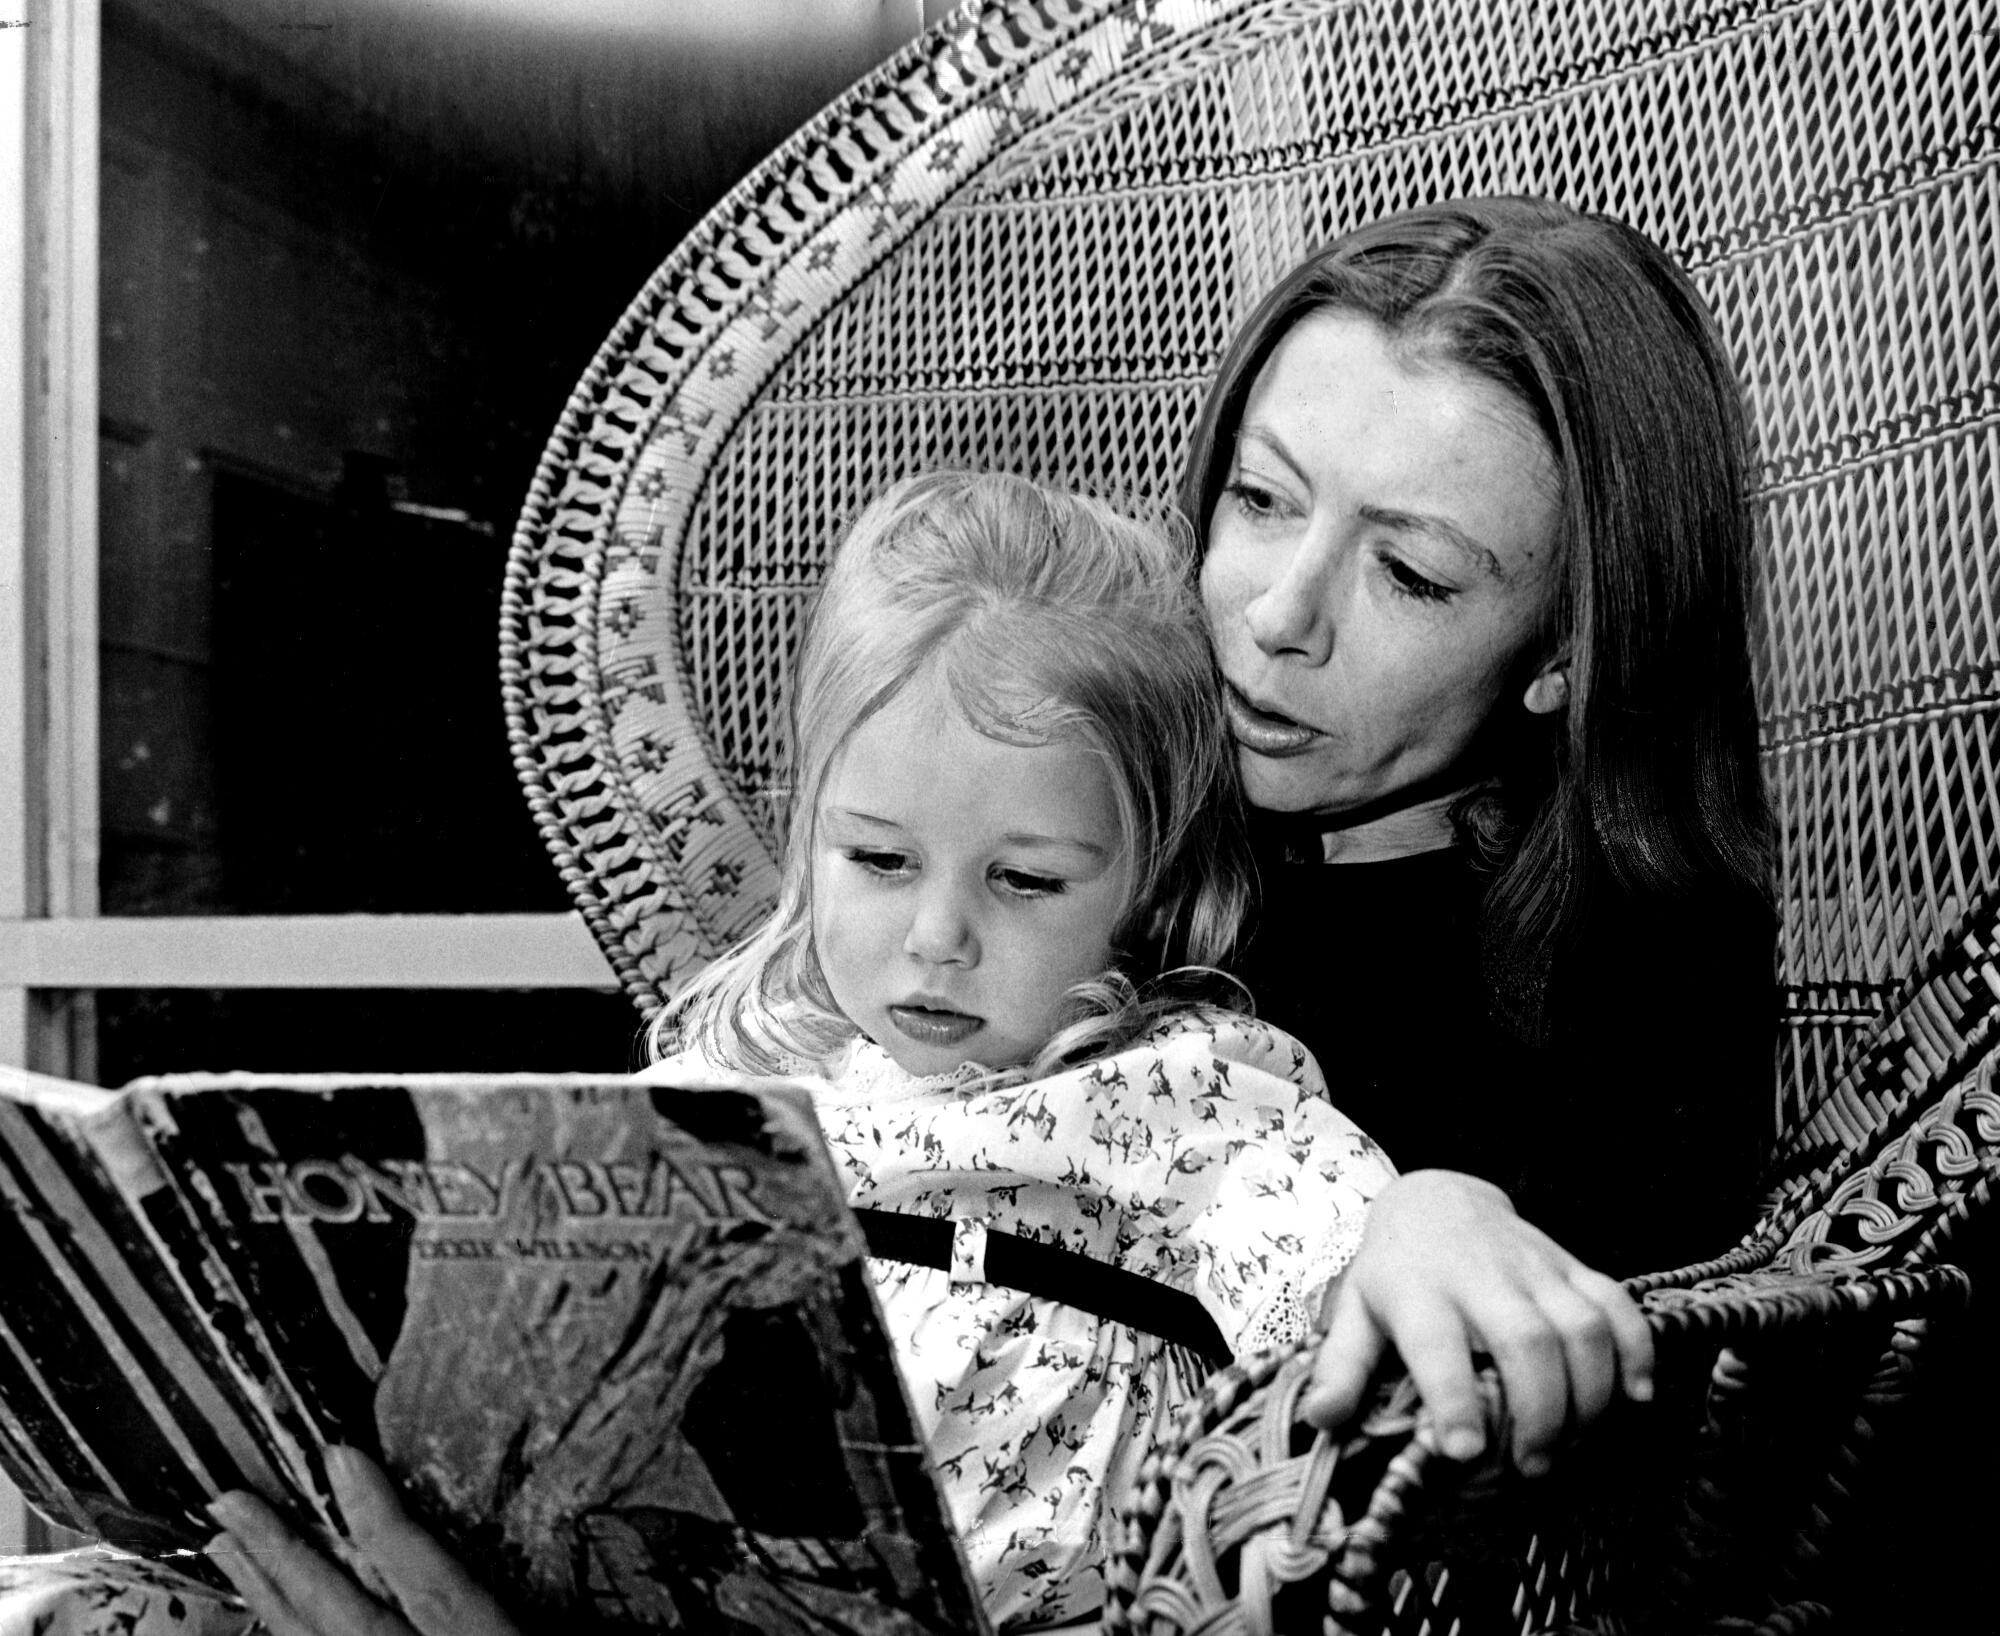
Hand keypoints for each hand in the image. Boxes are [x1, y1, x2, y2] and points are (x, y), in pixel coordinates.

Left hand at [205, 1446, 522, 1635]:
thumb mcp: (528, 1633)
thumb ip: (500, 1608)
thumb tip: (490, 1567)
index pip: (430, 1583)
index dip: (383, 1520)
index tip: (341, 1458)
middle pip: (345, 1614)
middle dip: (286, 1554)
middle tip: (233, 1503)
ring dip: (268, 1591)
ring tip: (229, 1545)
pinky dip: (283, 1635)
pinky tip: (268, 1614)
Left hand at [1303, 1170, 1652, 1474]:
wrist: (1435, 1200)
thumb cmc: (1395, 1273)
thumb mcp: (1356, 1311)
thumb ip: (1341, 1366)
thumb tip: (1322, 1420)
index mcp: (1416, 1289)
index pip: (1436, 1344)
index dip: (1454, 1399)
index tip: (1464, 1453)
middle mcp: (1479, 1274)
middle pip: (1524, 1340)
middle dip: (1538, 1410)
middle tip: (1532, 1466)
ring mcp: (1534, 1266)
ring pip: (1579, 1326)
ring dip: (1589, 1393)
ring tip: (1574, 1445)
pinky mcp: (1573, 1264)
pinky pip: (1616, 1302)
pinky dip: (1636, 1349)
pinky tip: (1635, 1397)